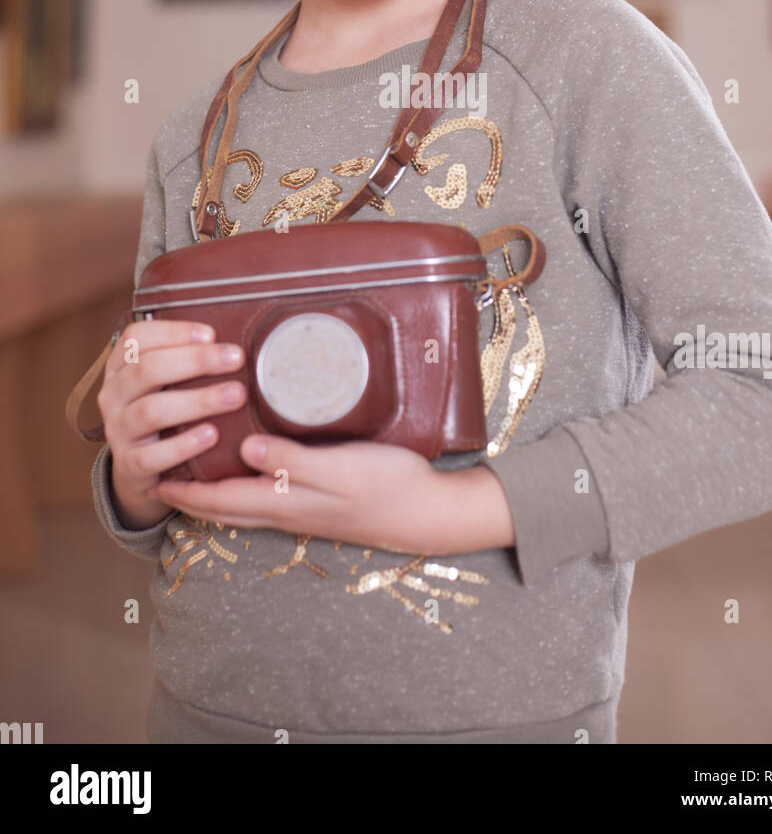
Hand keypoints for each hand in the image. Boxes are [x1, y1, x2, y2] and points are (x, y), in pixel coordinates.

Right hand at [97, 319, 248, 527]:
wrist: (141, 467)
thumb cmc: (166, 410)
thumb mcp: (169, 380)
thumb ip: (191, 359)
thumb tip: (236, 342)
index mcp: (121, 366)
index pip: (136, 337)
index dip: (173, 332)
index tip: (212, 333)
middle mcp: (113, 395)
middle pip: (147, 369)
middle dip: (196, 361)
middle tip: (236, 359)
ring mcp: (118, 431)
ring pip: (151, 411)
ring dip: (198, 401)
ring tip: (236, 396)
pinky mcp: (128, 466)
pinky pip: (151, 456)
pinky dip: (183, 445)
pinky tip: (212, 435)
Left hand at [147, 434, 514, 554]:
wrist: (429, 511)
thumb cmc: (388, 485)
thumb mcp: (340, 468)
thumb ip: (292, 459)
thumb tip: (243, 449)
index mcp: (286, 502)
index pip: (221, 500)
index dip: (186, 492)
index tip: (153, 480)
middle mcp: (289, 511)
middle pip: (227, 509)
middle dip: (192, 497)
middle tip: (163, 479)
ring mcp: (306, 511)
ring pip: (247, 506)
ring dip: (217, 494)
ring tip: (197, 474)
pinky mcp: (321, 503)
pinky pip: (268, 498)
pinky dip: (247, 487)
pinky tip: (253, 469)